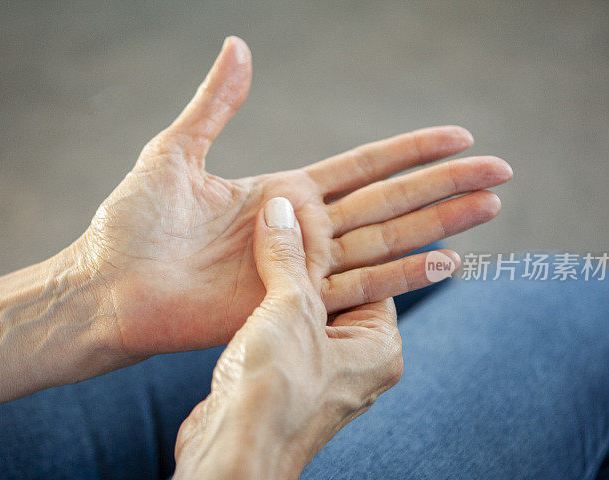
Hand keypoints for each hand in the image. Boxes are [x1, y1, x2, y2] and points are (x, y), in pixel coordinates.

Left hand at [72, 36, 510, 362]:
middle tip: (499, 172)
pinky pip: (358, 287)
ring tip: (490, 208)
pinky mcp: (291, 303)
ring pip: (386, 241)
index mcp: (282, 194)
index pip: (363, 168)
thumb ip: (216, 104)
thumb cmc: (130, 224)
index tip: (456, 136)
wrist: (109, 287)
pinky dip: (405, 274)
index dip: (409, 152)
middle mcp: (302, 231)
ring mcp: (301, 269)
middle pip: (389, 203)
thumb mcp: (174, 152)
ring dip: (440, 224)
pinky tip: (448, 260)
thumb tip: (241, 46)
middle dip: (443, 186)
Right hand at [160, 197, 438, 479]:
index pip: (373, 276)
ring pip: (302, 316)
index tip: (316, 215)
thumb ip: (289, 256)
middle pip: (336, 293)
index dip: (342, 244)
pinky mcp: (280, 387)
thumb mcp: (290, 308)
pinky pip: (278, 337)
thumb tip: (282, 209)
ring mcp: (316, 379)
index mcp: (377, 348)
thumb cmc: (277, 390)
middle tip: (283, 225)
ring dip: (280, 288)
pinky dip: (262, 315)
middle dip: (308, 263)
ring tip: (257, 253)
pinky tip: (240, 297)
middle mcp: (353, 366)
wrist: (232, 454)